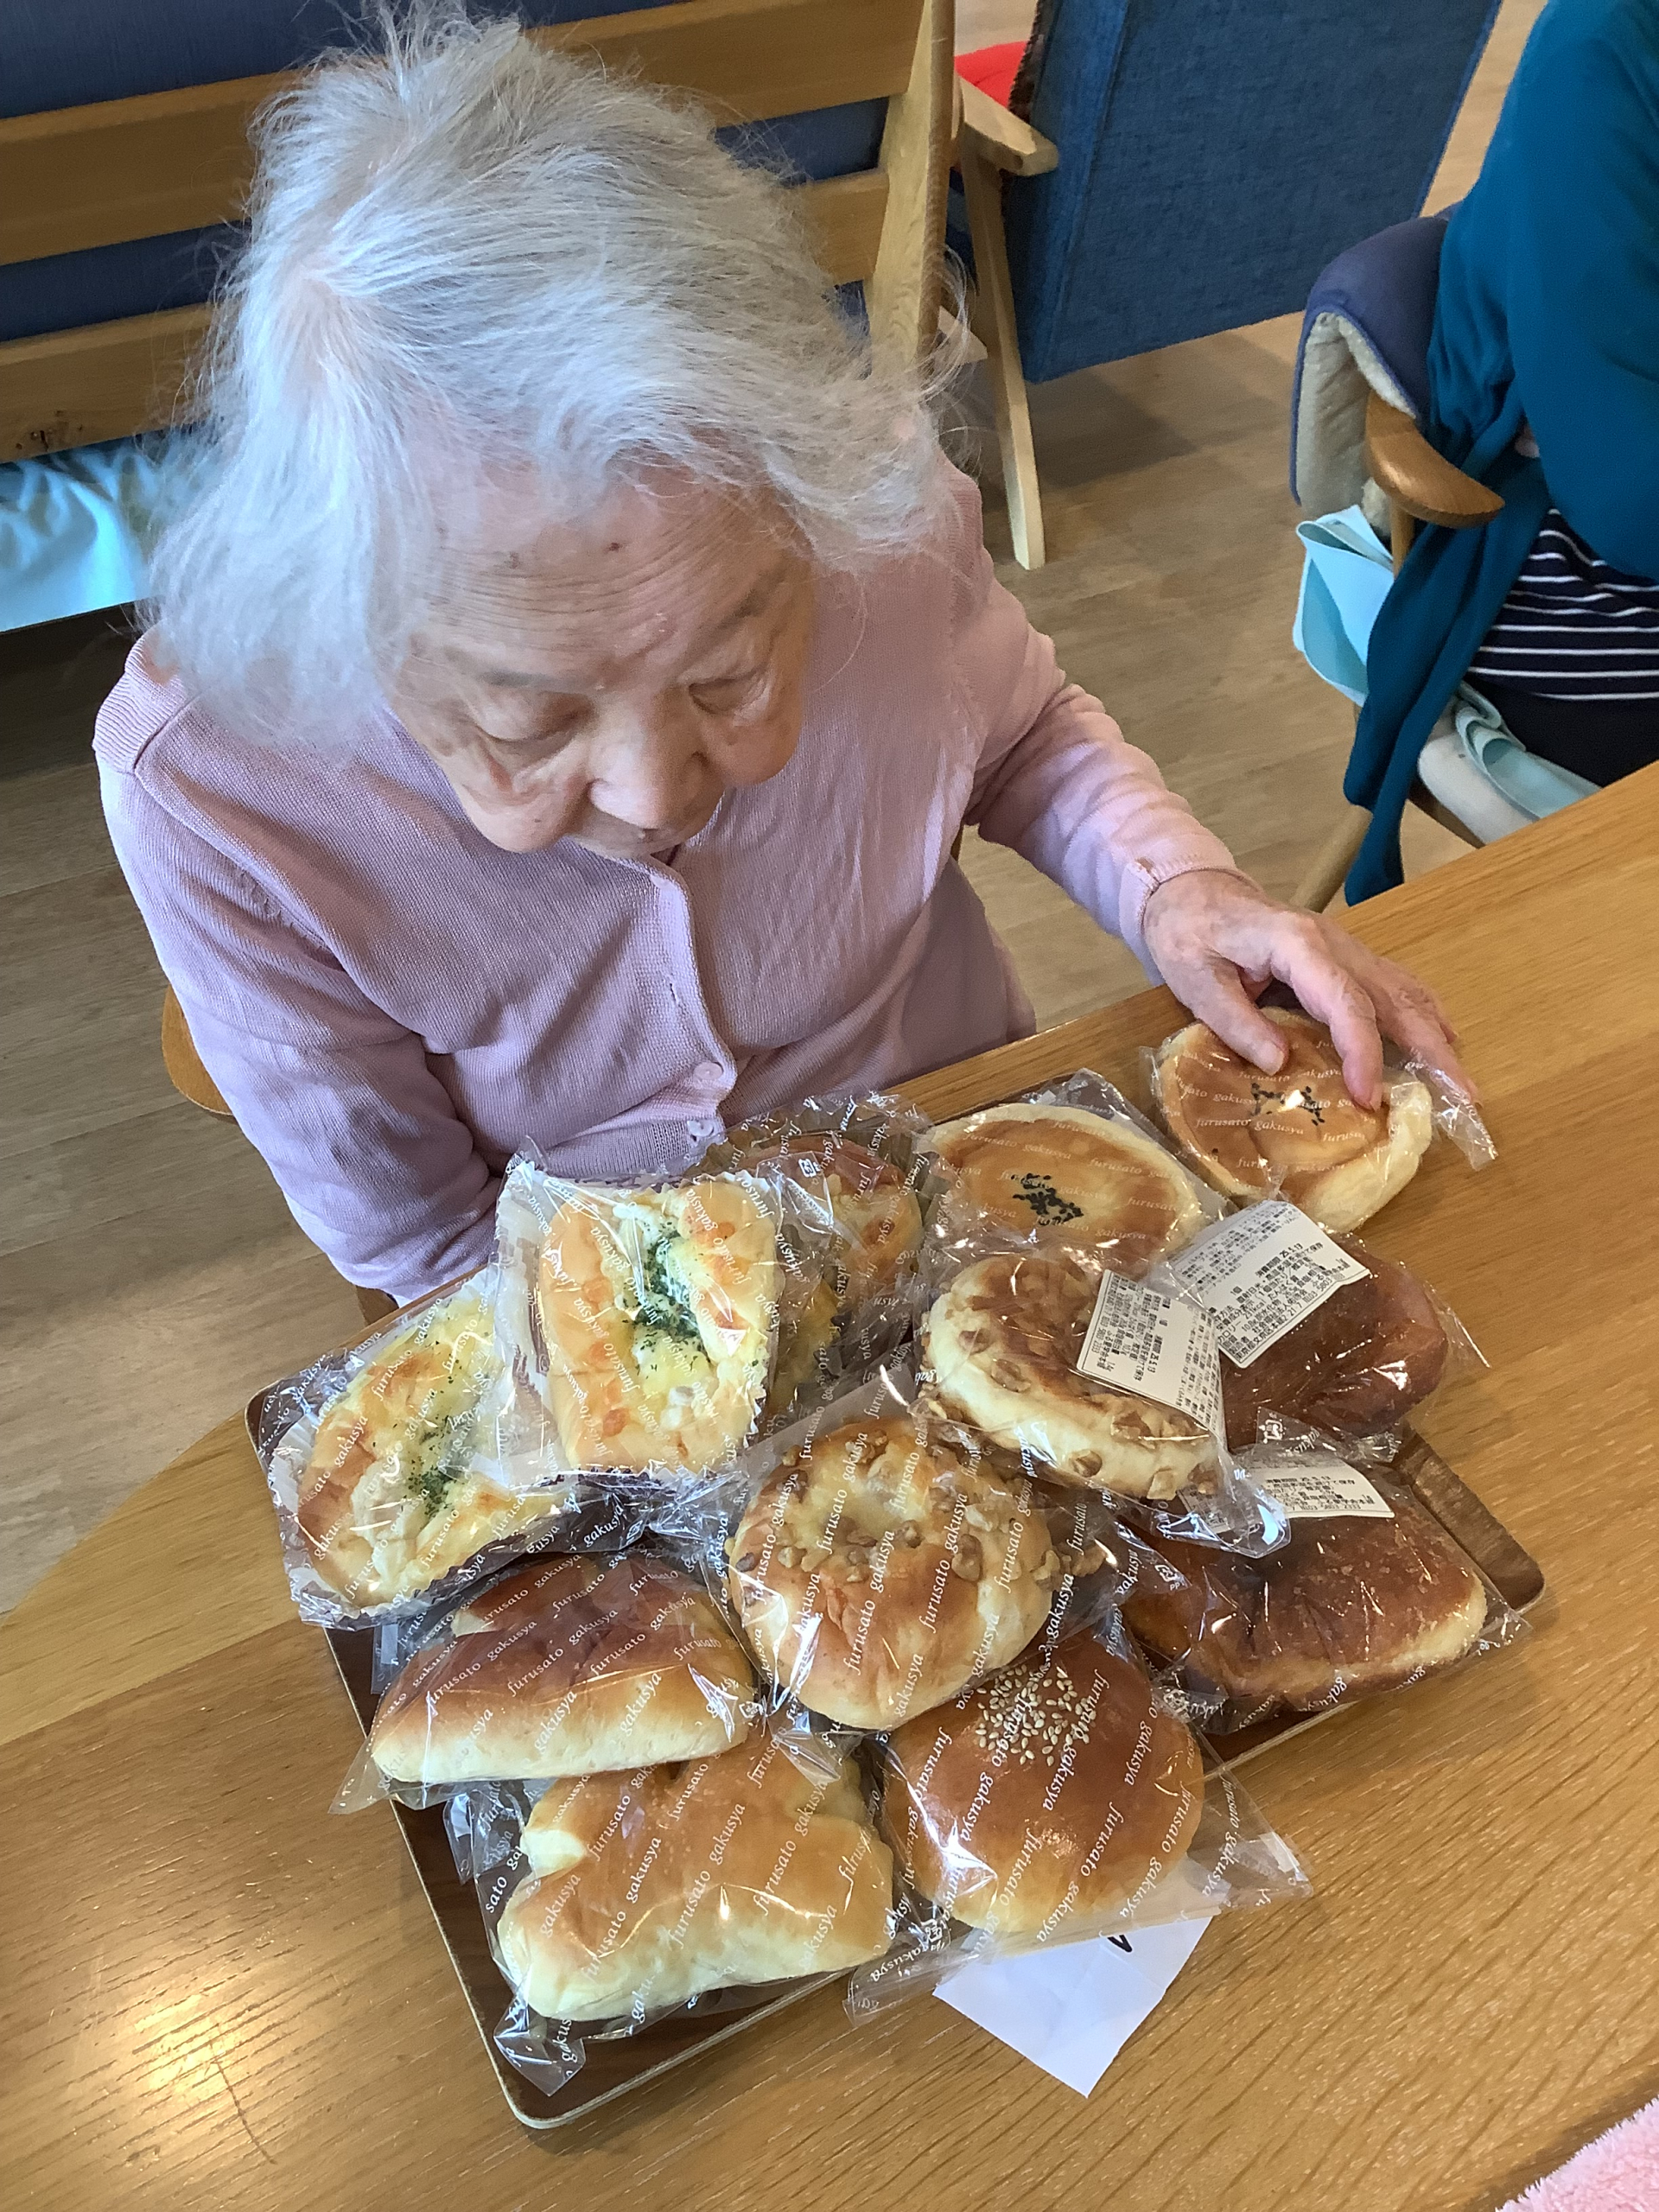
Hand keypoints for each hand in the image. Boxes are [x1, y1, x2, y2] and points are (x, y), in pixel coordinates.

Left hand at [1140, 870, 1475, 1109]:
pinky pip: (1394, 986)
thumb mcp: (1193, 980)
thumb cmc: (1188, 933)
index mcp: (1297, 944)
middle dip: (1431, 1049)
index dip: (1363, 1053)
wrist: (1192, 889)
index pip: (1346, 1003)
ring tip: (1462, 1084)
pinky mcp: (1345, 958)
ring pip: (1404, 990)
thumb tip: (1281, 1063)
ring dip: (1436, 1037)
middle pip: (1394, 997)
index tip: (1369, 1098)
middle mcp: (1335, 943)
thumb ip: (1235, 1022)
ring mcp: (1345, 948)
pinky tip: (1440, 1045)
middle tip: (1463, 1098)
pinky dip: (1422, 1018)